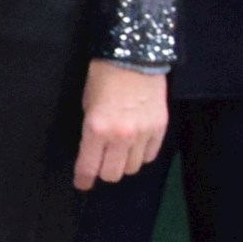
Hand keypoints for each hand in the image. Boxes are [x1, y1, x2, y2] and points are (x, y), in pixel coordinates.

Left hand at [76, 63, 168, 190]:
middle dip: (104, 171)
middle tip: (101, 163)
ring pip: (133, 167)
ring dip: (124, 163)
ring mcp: (142, 134)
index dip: (84, 179)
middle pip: (112, 173)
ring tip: (120, 151)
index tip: (83, 184)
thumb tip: (92, 152)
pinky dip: (142, 154)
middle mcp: (120, 136)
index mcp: (96, 129)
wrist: (135, 57)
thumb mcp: (88, 105)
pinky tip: (137, 145)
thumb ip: (91, 132)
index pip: (88, 166)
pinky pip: (150, 155)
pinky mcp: (160, 129)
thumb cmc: (103, 77)